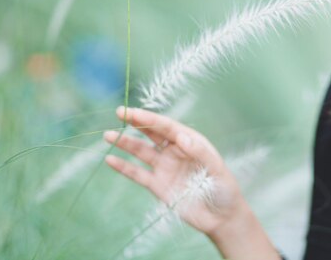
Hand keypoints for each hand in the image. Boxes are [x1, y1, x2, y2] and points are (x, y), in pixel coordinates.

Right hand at [103, 106, 246, 235]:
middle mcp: (174, 151)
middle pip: (151, 133)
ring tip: (107, 135)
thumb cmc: (223, 188)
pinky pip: (137, 174)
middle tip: (119, 112)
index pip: (166, 126)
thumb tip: (180, 136)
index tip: (133, 112)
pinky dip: (123, 167)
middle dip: (136, 122)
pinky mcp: (157, 185)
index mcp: (190, 141)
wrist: (221, 217)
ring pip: (141, 151)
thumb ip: (199, 152)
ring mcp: (165, 167)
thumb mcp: (215, 168)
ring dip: (125, 143)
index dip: (149, 118)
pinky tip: (110, 160)